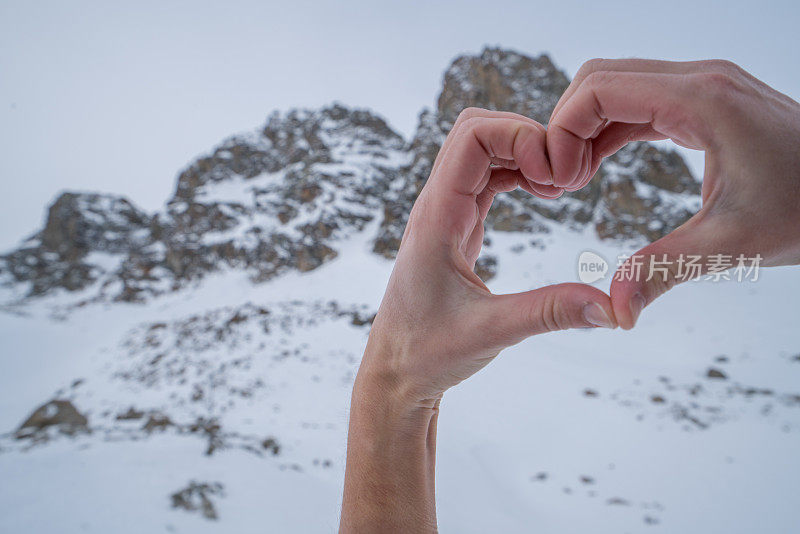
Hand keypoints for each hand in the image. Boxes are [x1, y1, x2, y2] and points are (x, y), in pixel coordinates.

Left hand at [340, 108, 616, 532]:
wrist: (395, 372)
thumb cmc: (427, 353)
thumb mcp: (492, 332)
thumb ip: (550, 314)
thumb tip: (613, 307)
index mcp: (436, 218)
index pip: (470, 138)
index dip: (518, 135)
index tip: (555, 174)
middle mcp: (437, 206)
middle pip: (476, 131)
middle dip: (525, 136)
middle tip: (563, 176)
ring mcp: (446, 213)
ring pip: (483, 151)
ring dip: (524, 155)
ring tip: (562, 187)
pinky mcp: (458, 226)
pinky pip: (488, 178)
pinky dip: (519, 174)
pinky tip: (546, 195)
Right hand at [546, 59, 799, 328]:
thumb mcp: (732, 244)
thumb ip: (663, 271)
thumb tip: (614, 310)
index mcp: (702, 102)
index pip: (599, 89)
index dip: (562, 131)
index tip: (559, 182)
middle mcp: (699, 82)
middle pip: (598, 79)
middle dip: (566, 127)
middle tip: (561, 183)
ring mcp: (702, 88)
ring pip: (614, 86)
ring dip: (583, 129)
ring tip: (573, 180)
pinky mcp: (703, 103)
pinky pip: (637, 103)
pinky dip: (607, 131)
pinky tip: (594, 168)